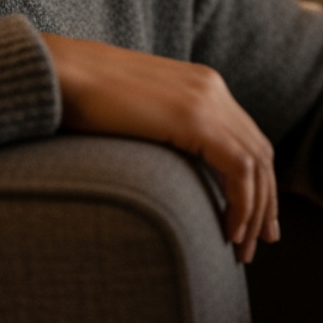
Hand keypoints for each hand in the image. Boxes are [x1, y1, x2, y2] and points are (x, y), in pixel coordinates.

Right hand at [41, 34, 277, 262]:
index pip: (246, 138)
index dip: (257, 181)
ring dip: (255, 211)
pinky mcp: (196, 118)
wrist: (57, 74)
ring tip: (243, 248)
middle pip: (260, 151)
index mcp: (202, 85)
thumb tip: (166, 166)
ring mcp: (207, 99)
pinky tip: (230, 232)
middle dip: (265, 200)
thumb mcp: (135, 117)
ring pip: (256, 164)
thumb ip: (160, 131)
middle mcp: (213, 88)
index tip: (251, 220)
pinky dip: (243, 204)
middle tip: (260, 241)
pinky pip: (239, 169)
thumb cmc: (80, 99)